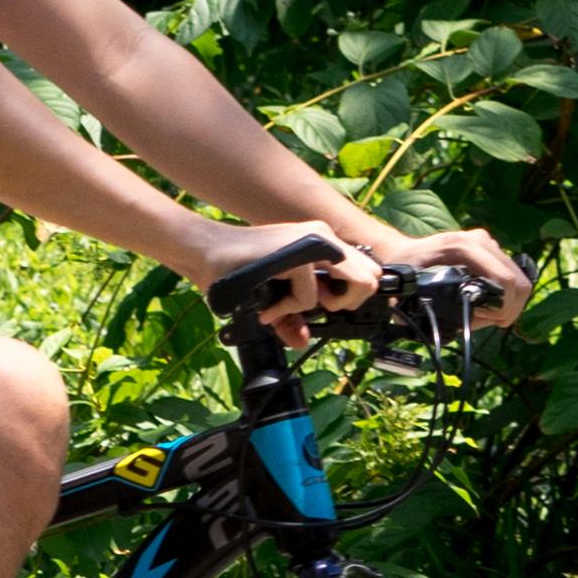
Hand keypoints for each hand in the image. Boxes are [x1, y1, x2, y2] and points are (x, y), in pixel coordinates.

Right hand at [188, 215, 374, 338]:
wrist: (207, 254)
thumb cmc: (237, 272)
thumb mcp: (276, 296)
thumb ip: (294, 317)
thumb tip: (302, 341)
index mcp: (324, 242)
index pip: (366, 272)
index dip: (350, 297)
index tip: (324, 306)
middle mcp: (325, 237)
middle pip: (371, 280)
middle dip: (345, 304)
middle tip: (312, 308)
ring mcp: (315, 242)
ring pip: (350, 287)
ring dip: (318, 306)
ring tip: (286, 303)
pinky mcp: (300, 254)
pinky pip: (310, 298)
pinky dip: (288, 308)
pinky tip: (267, 301)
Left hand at [390, 224, 534, 324]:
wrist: (402, 252)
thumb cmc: (405, 275)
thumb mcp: (418, 294)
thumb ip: (443, 307)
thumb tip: (473, 319)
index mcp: (463, 248)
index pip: (505, 280)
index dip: (506, 308)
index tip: (494, 322)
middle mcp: (479, 240)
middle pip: (518, 280)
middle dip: (510, 307)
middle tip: (494, 321)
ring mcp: (485, 241)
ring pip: (519, 278)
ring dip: (509, 301)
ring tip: (489, 313)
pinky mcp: (488, 246)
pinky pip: (510, 273)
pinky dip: (505, 292)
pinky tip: (489, 301)